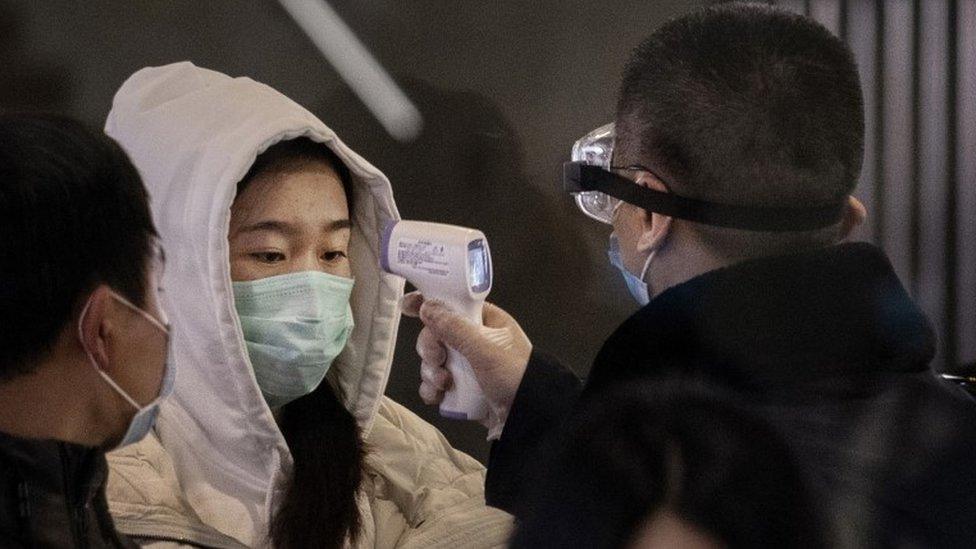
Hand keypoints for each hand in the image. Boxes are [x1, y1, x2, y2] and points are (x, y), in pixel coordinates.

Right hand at [402, 292, 531, 438]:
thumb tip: (427, 306)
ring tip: (444, 384)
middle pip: (436, 334)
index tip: (408, 307)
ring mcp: (467, 364)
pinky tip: (437, 396)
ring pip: (434, 360)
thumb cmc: (515, 375)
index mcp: (485, 320)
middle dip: (431, 348)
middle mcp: (474, 339)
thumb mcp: (485, 349)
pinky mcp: (461, 387)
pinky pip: (436, 382)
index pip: (453, 303)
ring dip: (431, 372)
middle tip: (438, 359)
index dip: (430, 302)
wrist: (529, 416)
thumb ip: (455, 328)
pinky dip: (433, 388)